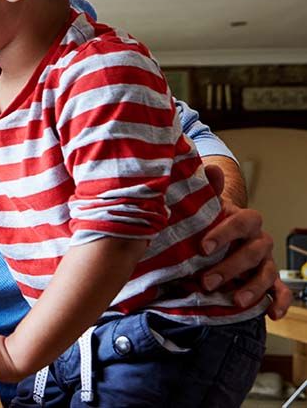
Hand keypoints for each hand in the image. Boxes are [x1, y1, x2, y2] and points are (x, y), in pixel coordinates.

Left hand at [198, 165, 290, 318]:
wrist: (219, 236)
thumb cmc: (210, 222)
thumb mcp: (206, 208)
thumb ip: (209, 190)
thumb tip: (212, 169)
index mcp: (245, 221)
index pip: (243, 222)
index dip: (225, 234)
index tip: (203, 247)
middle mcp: (259, 240)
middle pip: (254, 252)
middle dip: (231, 267)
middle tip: (206, 281)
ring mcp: (266, 262)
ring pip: (266, 273)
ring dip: (252, 288)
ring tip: (235, 301)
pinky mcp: (269, 281)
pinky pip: (280, 292)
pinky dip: (278, 303)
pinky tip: (271, 314)